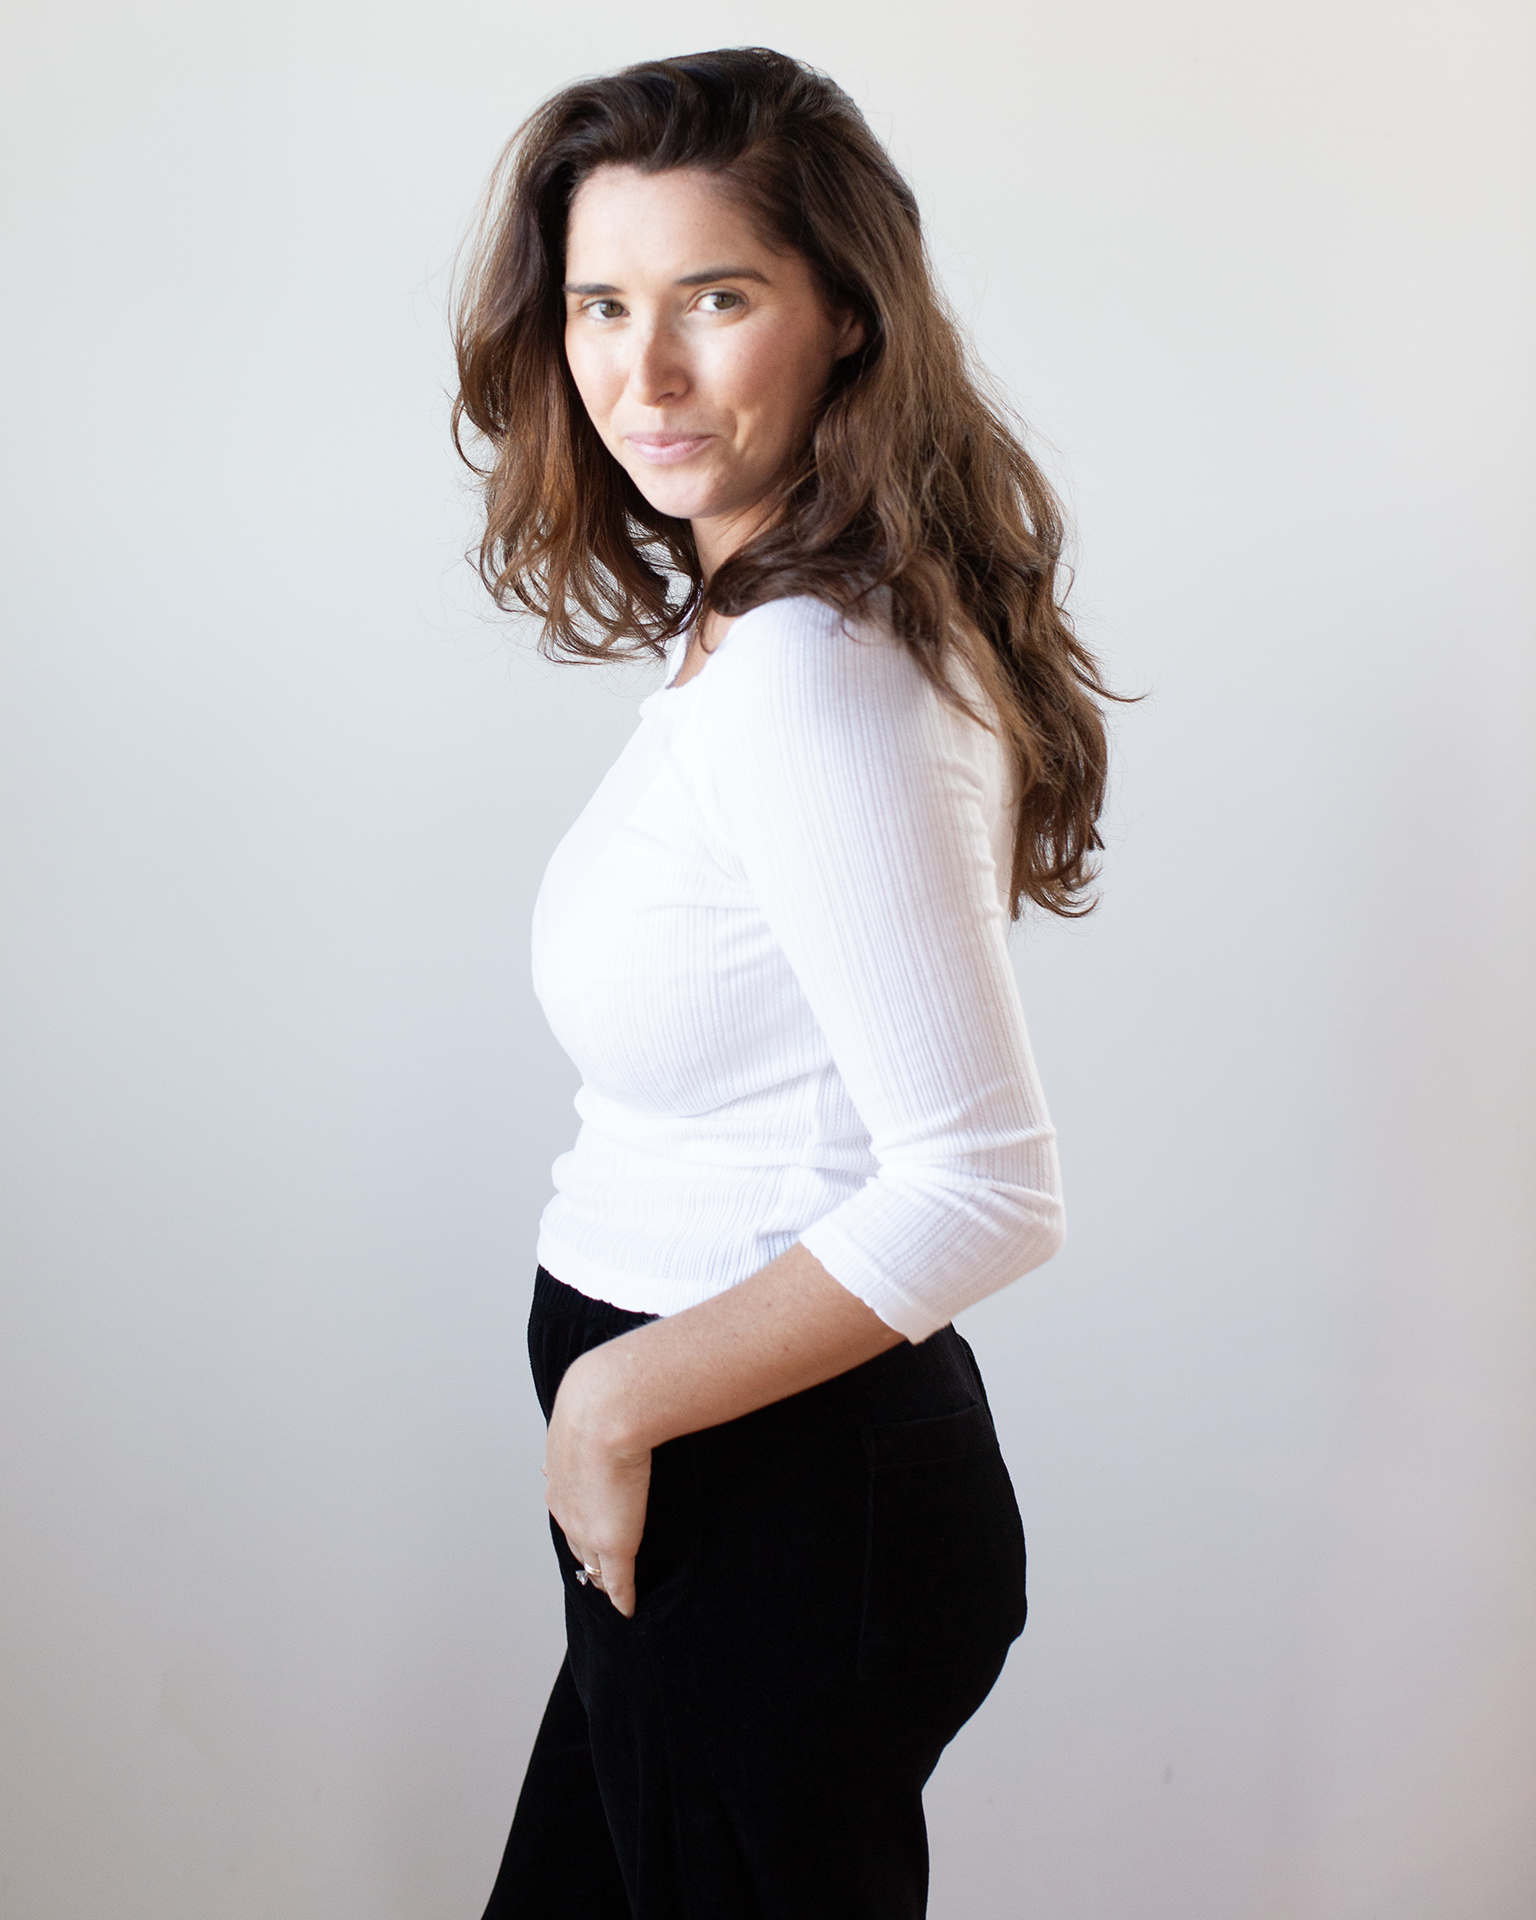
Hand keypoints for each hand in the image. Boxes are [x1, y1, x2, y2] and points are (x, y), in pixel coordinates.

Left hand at [543, 1347, 651, 1618]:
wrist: (607, 1408)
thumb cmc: (605, 1393)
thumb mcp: (592, 1399)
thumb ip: (602, 1403)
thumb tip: (616, 1380)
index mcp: (559, 1472)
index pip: (566, 1504)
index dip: (575, 1517)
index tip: (582, 1525)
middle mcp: (565, 1504)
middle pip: (573, 1537)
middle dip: (582, 1549)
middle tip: (592, 1565)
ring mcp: (588, 1527)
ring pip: (591, 1559)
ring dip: (599, 1573)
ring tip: (608, 1587)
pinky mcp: (615, 1543)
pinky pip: (618, 1580)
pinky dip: (622, 1594)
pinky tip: (627, 1607)